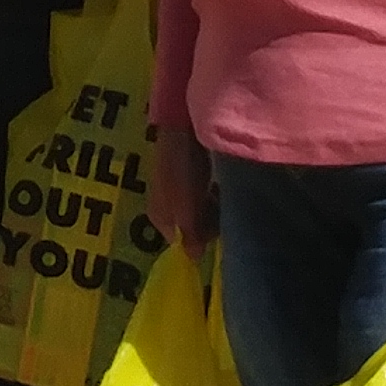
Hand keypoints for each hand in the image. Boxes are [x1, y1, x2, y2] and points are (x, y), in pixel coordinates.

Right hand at [155, 131, 216, 249]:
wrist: (183, 126)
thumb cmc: (184, 168)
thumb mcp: (187, 205)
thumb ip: (192, 232)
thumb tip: (194, 259)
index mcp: (159, 215)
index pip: (180, 239)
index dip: (200, 239)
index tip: (218, 231)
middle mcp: (164, 204)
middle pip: (190, 225)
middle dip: (209, 222)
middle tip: (224, 210)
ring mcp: (175, 187)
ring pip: (199, 208)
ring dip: (214, 207)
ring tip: (226, 194)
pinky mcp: (187, 173)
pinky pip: (203, 193)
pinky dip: (214, 193)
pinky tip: (224, 184)